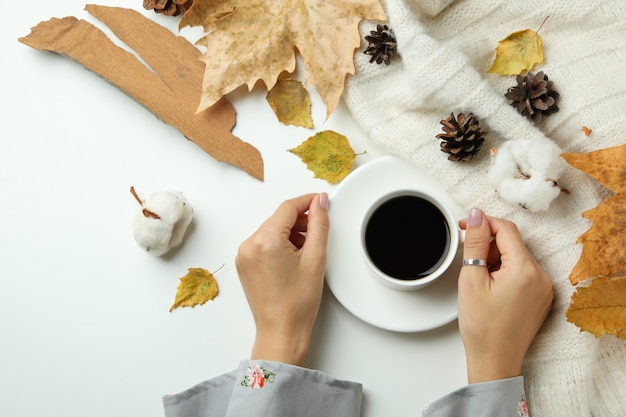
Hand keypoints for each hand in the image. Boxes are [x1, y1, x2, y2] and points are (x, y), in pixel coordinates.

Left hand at [235, 193, 329, 365]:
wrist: (282, 332)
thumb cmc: (297, 304)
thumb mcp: (315, 258)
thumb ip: (319, 224)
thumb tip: (319, 203)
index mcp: (264, 241)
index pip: (288, 207)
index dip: (307, 202)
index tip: (321, 201)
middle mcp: (249, 245)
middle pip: (279, 219)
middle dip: (300, 222)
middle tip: (318, 235)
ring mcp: (244, 255)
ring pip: (272, 231)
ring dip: (291, 234)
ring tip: (306, 254)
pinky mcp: (245, 264)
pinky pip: (264, 243)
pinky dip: (280, 245)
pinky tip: (293, 260)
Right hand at [458, 208, 553, 383]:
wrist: (495, 360)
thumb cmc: (482, 328)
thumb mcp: (471, 279)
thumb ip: (476, 242)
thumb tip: (476, 216)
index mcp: (525, 270)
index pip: (506, 229)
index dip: (483, 223)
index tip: (465, 226)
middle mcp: (541, 277)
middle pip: (513, 242)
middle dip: (489, 245)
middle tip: (470, 262)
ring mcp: (544, 288)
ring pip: (517, 257)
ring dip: (497, 259)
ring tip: (481, 282)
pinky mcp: (541, 297)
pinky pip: (524, 272)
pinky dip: (506, 272)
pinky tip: (492, 288)